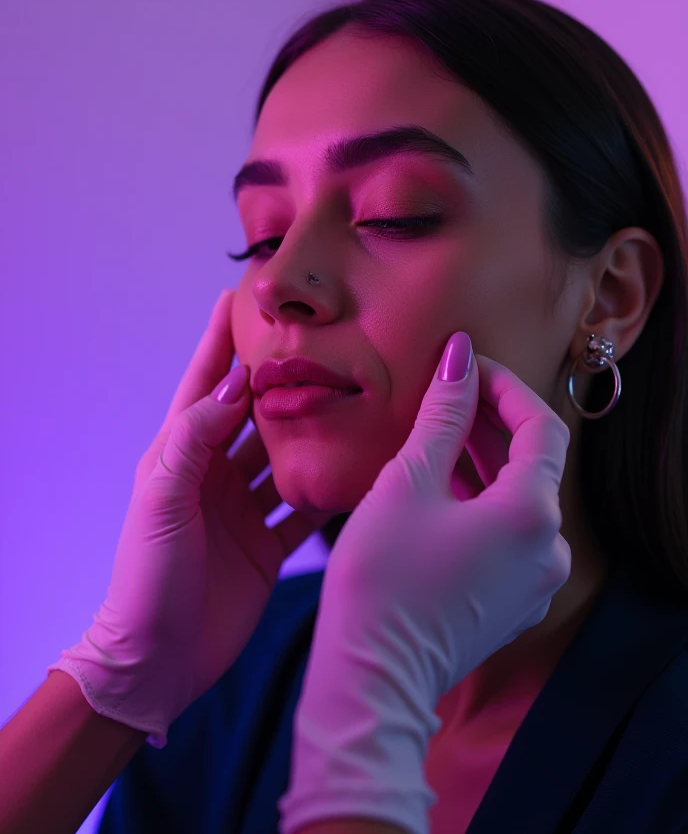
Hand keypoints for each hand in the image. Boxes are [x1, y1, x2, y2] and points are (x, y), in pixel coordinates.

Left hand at [46, 289, 333, 747]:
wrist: (158, 661)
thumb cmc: (146, 576)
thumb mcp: (162, 496)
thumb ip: (195, 438)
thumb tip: (236, 385)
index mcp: (180, 456)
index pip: (205, 386)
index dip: (220, 343)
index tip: (239, 300)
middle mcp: (214, 475)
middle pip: (253, 415)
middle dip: (281, 381)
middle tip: (319, 344)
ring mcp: (242, 510)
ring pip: (285, 456)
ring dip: (312, 430)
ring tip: (351, 395)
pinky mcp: (267, 544)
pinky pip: (305, 506)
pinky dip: (329, 488)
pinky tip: (362, 467)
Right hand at [279, 334, 570, 833]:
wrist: (369, 678)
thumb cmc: (381, 578)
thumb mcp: (408, 482)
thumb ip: (443, 414)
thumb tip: (461, 356)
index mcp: (532, 514)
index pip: (540, 426)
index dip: (505, 386)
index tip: (466, 364)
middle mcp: (549, 549)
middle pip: (532, 463)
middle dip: (491, 419)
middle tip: (447, 388)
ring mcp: (534, 582)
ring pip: (518, 499)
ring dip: (484, 459)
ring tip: (438, 429)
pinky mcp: (513, 603)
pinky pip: (508, 534)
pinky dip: (481, 500)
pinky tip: (440, 483)